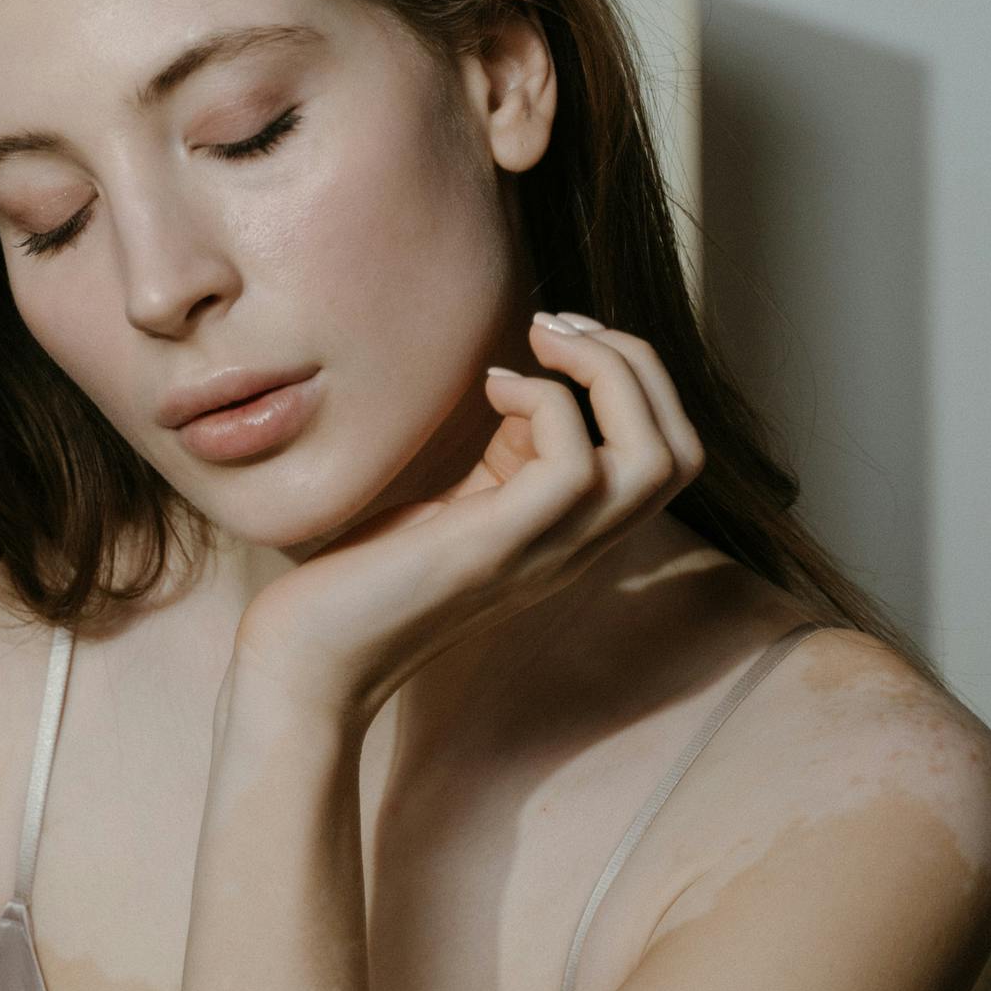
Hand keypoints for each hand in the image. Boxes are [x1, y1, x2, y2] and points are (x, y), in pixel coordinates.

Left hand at [232, 313, 704, 717]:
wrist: (309, 663)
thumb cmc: (363, 582)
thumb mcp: (454, 504)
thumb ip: (501, 461)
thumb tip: (518, 386)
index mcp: (569, 535)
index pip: (664, 457)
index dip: (632, 384)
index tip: (558, 345)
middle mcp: (573, 548)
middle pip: (680, 452)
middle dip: (639, 365)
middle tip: (562, 327)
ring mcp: (544, 552)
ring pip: (655, 457)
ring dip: (610, 373)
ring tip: (542, 340)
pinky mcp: (497, 546)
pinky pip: (575, 462)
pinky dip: (544, 401)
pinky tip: (488, 386)